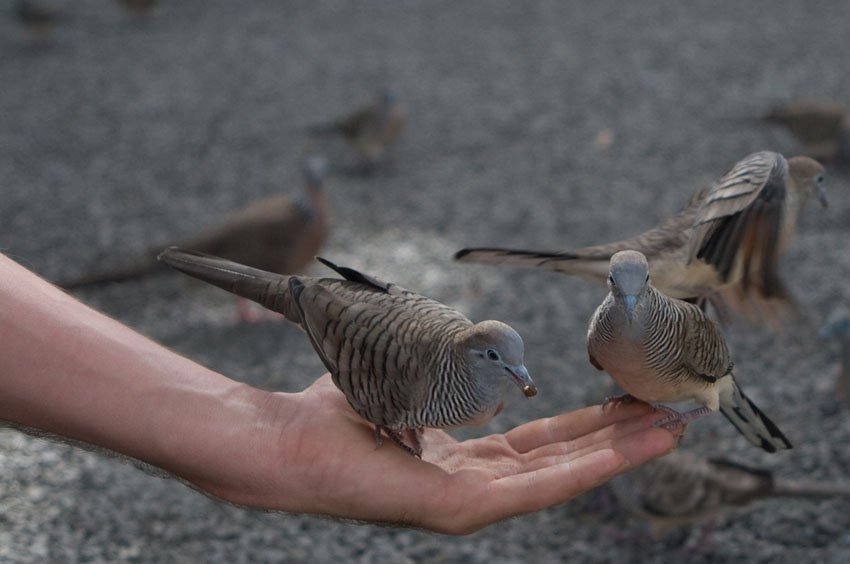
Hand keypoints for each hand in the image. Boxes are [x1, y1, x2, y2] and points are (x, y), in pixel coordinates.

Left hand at [204, 374, 679, 534]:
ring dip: (618, 449)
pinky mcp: (460, 509)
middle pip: (561, 458)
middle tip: (674, 413)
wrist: (285, 441)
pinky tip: (627, 448)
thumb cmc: (334, 410)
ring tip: (671, 428)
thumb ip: (445, 370)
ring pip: (559, 474)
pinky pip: (534, 485)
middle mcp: (473, 485)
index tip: (631, 399)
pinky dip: (585, 465)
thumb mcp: (407, 381)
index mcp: (462, 458)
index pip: (539, 442)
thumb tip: (472, 343)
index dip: (588, 421)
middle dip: (619, 435)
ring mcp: (470, 503)